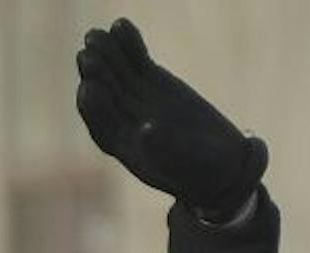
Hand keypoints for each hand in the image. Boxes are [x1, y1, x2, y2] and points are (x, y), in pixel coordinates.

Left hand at [75, 17, 264, 219]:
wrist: (220, 159)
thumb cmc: (202, 170)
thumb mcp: (187, 162)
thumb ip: (166, 148)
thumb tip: (147, 130)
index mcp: (123, 146)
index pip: (100, 124)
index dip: (94, 107)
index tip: (89, 87)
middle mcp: (122, 119)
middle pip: (104, 93)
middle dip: (96, 73)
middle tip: (89, 52)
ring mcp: (134, 95)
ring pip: (115, 71)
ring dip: (106, 52)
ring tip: (98, 33)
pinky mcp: (149, 77)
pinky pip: (135, 57)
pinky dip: (128, 42)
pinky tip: (121, 25)